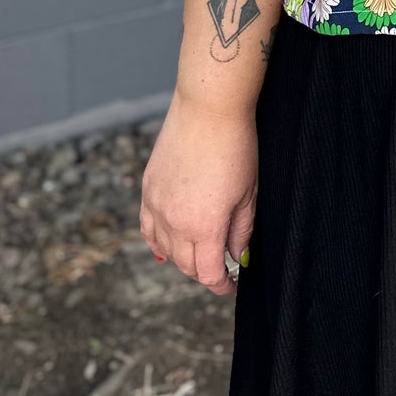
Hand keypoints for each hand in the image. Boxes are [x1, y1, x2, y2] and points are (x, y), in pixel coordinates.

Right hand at [139, 94, 257, 297]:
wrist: (208, 109)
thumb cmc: (236, 147)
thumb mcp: (248, 194)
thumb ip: (240, 231)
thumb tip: (236, 257)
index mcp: (203, 227)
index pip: (207, 273)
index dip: (221, 285)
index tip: (232, 286)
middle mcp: (174, 222)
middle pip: (185, 265)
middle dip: (204, 272)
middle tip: (221, 270)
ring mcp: (155, 205)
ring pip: (165, 249)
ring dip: (182, 258)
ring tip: (200, 255)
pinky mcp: (147, 189)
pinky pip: (147, 228)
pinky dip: (158, 242)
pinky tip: (166, 247)